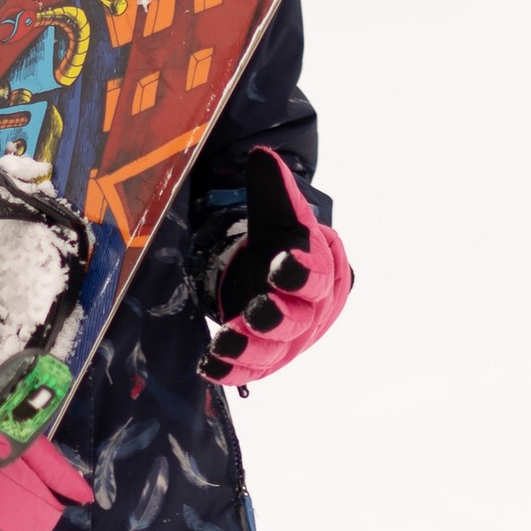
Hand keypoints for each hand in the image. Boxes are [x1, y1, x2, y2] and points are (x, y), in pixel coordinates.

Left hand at [201, 146, 351, 386]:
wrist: (284, 276)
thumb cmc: (287, 243)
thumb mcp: (281, 214)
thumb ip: (275, 190)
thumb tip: (263, 158)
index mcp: (321, 271)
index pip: (316, 273)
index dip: (301, 271)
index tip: (283, 262)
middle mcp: (309, 309)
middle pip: (297, 319)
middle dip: (276, 317)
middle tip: (258, 311)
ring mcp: (287, 338)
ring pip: (271, 350)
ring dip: (247, 350)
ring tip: (222, 345)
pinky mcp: (264, 357)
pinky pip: (250, 371)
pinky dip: (231, 372)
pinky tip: (209, 366)